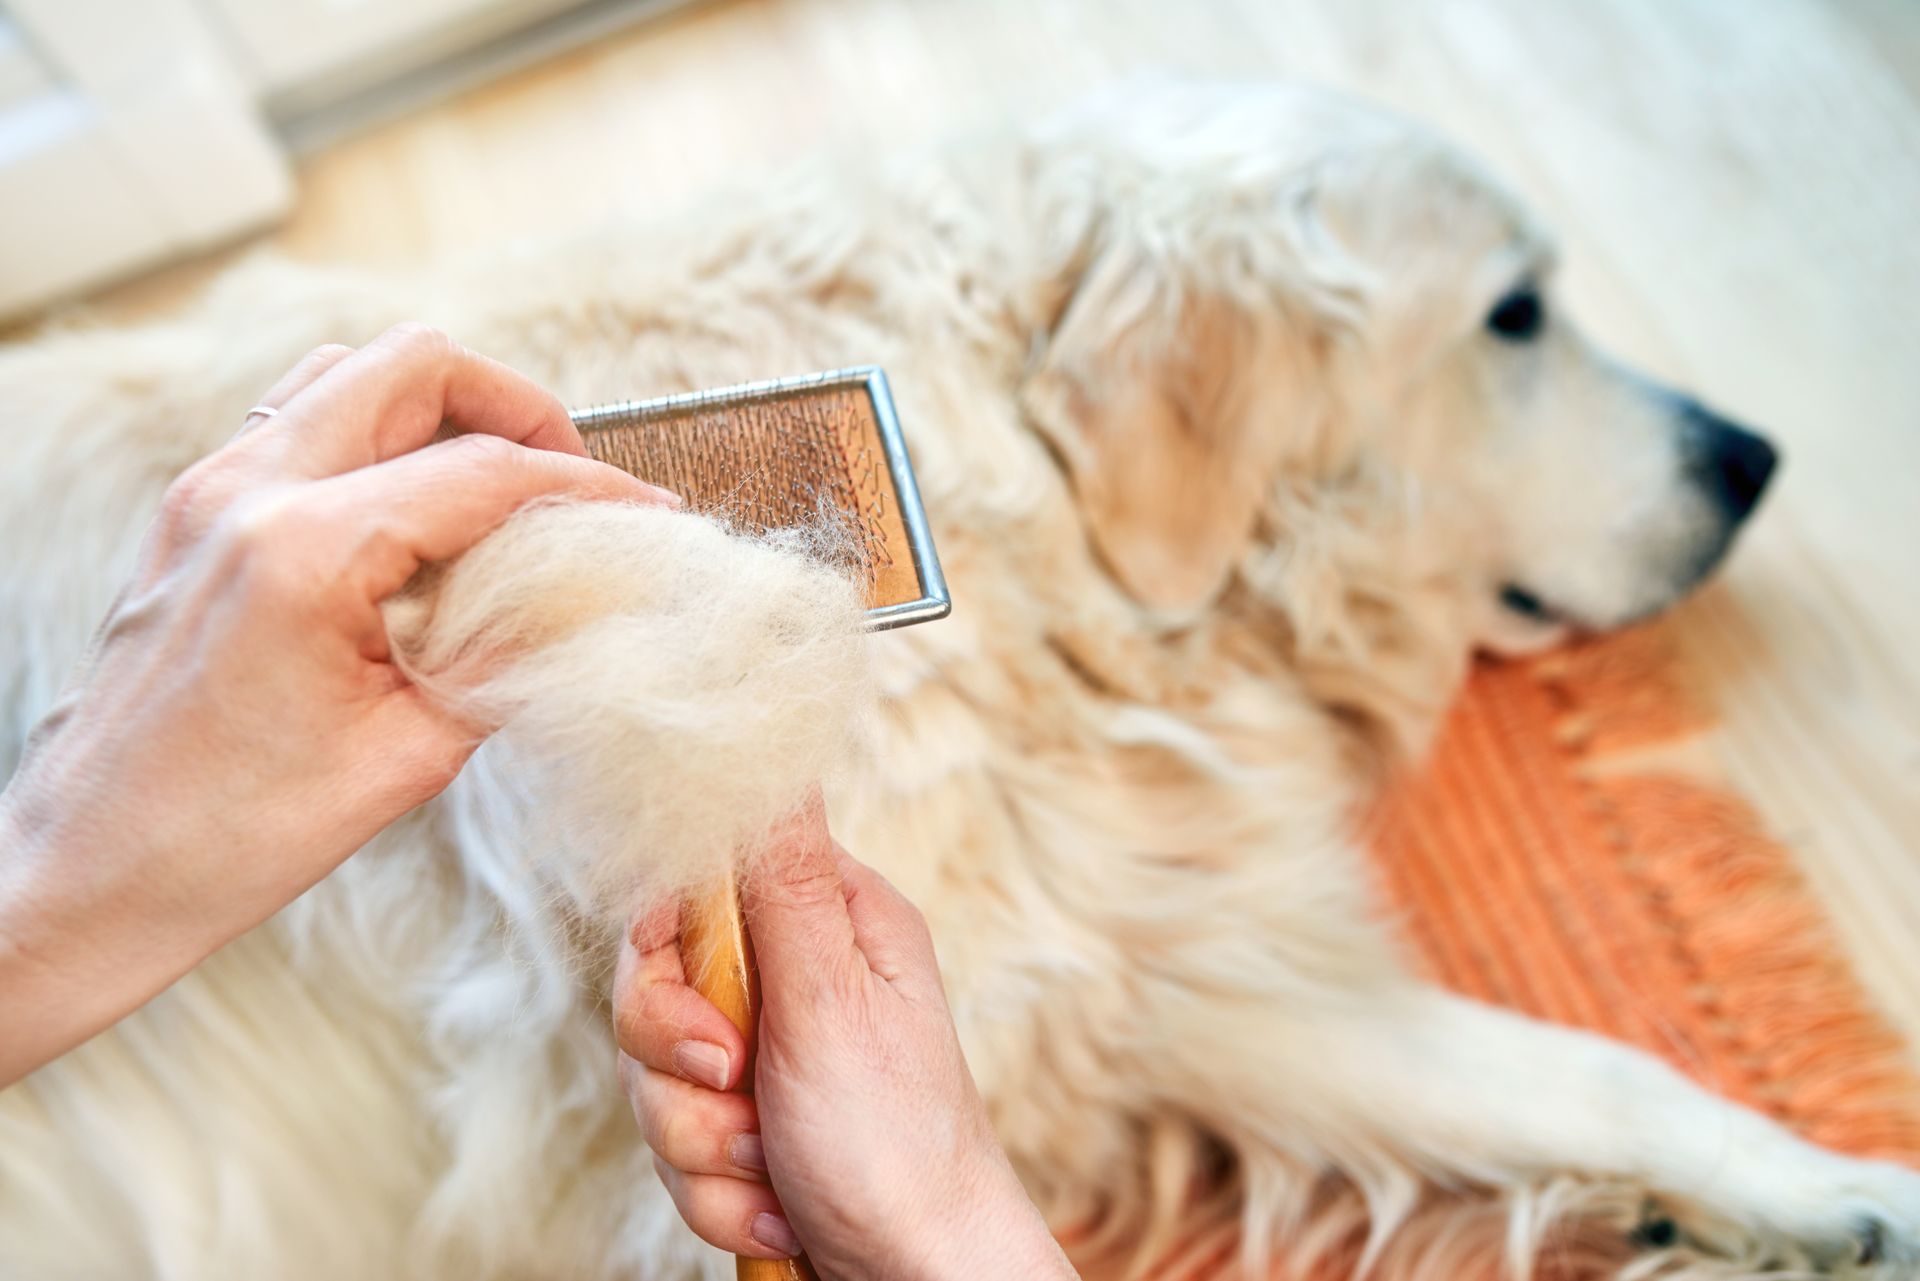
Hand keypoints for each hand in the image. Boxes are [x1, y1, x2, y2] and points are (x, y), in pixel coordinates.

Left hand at [0, 324, 676, 1084]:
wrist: (88, 874)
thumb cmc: (228, 838)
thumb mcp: (406, 757)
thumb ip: (505, 662)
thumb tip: (582, 608)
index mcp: (304, 552)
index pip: (484, 474)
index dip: (588, 493)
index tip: (647, 518)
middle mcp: (247, 492)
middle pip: (416, 367)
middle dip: (515, 409)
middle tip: (567, 486)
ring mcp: (207, 493)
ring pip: (350, 375)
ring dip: (440, 412)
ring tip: (496, 493)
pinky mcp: (192, 515)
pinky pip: (300, 424)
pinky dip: (376, 440)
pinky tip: (413, 522)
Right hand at [614, 798, 1076, 1280]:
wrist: (921, 1280)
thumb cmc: (899, 1144)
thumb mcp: (832, 1002)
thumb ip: (777, 883)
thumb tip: (768, 742)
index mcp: (828, 922)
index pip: (692, 884)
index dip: (666, 957)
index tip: (706, 1022)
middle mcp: (796, 979)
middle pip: (656, 988)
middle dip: (682, 1072)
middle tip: (744, 1094)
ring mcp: (769, 1058)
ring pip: (657, 1079)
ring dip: (706, 1149)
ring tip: (776, 1170)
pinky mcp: (748, 1129)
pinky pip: (678, 1149)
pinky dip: (720, 1196)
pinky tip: (780, 1209)